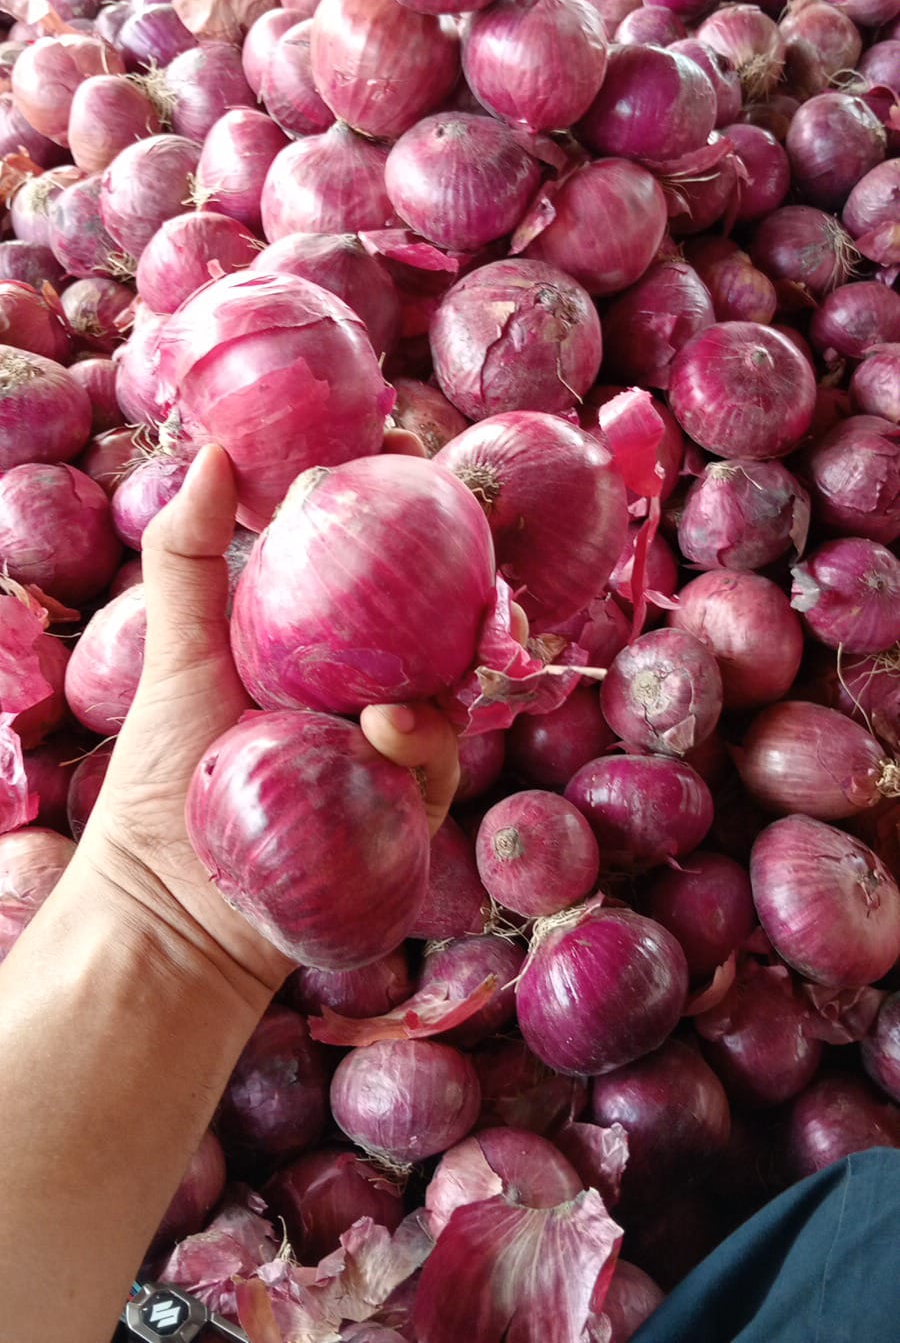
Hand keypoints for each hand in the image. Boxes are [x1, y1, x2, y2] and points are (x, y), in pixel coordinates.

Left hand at [81, 444, 460, 997]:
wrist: (166, 910)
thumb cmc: (163, 778)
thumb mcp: (176, 650)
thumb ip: (189, 554)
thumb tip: (212, 450)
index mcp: (314, 645)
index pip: (374, 570)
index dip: (405, 519)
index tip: (410, 458)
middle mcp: (360, 690)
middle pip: (435, 625)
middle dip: (468, 583)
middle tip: (472, 543)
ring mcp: (386, 751)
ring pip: (451, 690)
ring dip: (451, 665)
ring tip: (426, 665)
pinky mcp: (403, 811)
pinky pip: (435, 765)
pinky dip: (423, 741)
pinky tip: (390, 731)